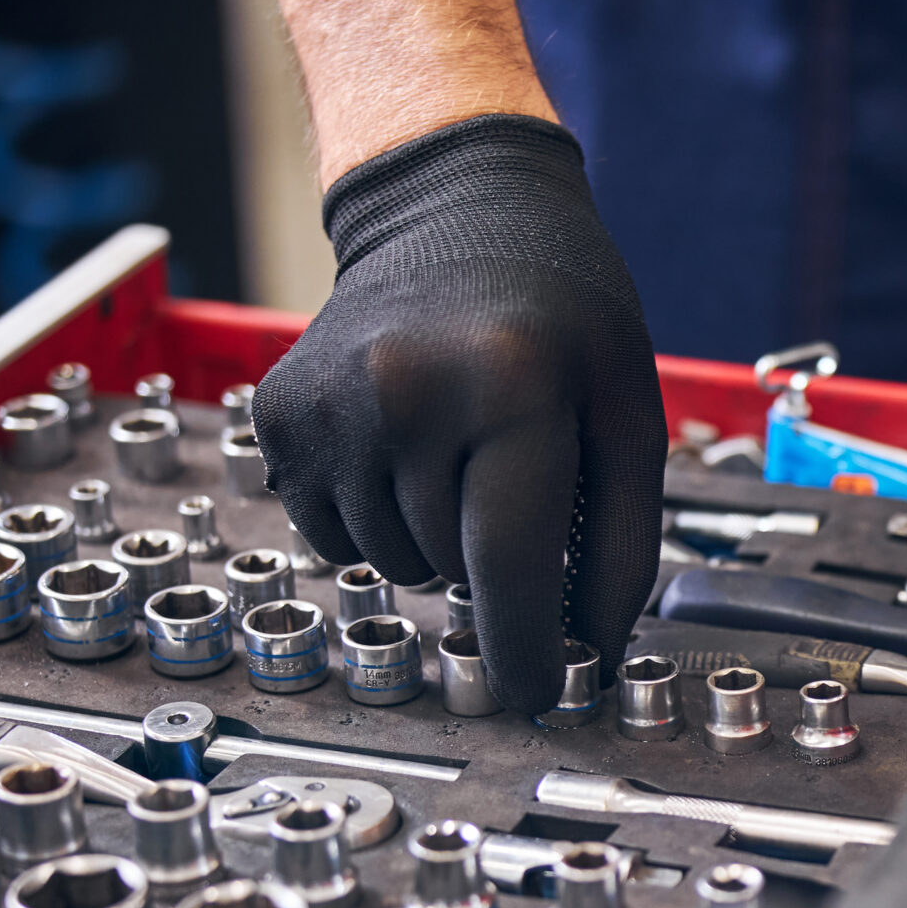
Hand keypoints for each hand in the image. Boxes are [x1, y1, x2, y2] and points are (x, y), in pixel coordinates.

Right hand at [255, 115, 664, 712]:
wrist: (454, 211)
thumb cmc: (559, 315)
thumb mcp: (627, 415)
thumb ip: (622, 545)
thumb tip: (594, 659)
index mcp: (510, 384)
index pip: (513, 563)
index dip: (527, 648)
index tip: (536, 697)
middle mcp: (404, 391)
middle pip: (456, 568)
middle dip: (495, 562)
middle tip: (514, 484)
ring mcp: (329, 405)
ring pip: (393, 562)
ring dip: (436, 538)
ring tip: (461, 453)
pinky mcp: (279, 416)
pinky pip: (335, 532)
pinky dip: (379, 517)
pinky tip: (406, 449)